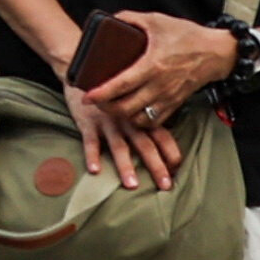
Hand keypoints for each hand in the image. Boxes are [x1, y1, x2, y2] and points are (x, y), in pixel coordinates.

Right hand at [69, 86, 184, 192]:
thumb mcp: (131, 102)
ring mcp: (108, 122)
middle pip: (145, 145)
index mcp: (140, 116)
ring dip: (126, 166)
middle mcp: (127, 120)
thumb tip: (166, 143)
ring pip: (119, 147)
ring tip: (132, 185)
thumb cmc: (110, 95)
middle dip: (156, 167)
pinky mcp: (88, 123)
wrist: (82, 73)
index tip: (177, 172)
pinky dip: (92, 156)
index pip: (162, 136)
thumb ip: (146, 120)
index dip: (171, 154)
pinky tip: (95, 170)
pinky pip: (90, 142)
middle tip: (165, 185)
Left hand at [78, 10, 243, 136]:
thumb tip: (111, 19)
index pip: (121, 85)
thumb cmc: (187, 36)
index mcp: (152, 65)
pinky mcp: (175, 104)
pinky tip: (131, 112)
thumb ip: (131, 18)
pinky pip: (154, 121)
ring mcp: (168, 98)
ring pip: (139, 119)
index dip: (101, 94)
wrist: (216, 52)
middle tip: (95, 101)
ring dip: (122, 117)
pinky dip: (140, 121)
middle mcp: (160, 86)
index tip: (87, 96)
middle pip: (126, 108)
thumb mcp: (157, 20)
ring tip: (111, 107)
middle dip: (106, 108)